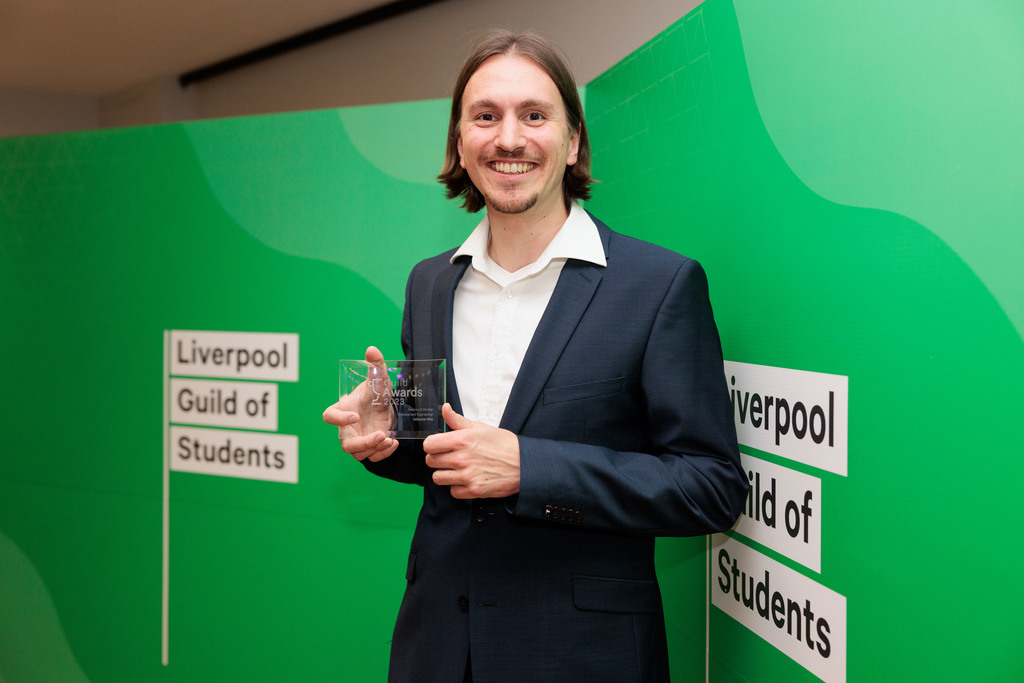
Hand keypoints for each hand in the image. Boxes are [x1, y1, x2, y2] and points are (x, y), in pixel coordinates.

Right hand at [322, 346, 398, 461]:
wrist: (386, 406)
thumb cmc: (376, 392)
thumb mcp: (378, 378)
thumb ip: (375, 365)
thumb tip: (372, 349)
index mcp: (342, 410)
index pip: (330, 417)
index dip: (339, 419)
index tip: (355, 416)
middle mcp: (346, 428)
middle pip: (346, 444)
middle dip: (363, 443)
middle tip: (381, 435)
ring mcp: (357, 439)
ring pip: (358, 454)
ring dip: (375, 449)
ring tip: (390, 439)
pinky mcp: (369, 448)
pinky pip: (371, 457)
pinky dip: (382, 454)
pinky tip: (394, 443)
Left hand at [423, 403, 519, 498]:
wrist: (524, 464)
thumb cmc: (505, 445)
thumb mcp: (481, 427)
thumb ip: (458, 420)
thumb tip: (445, 409)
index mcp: (462, 440)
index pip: (429, 445)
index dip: (432, 445)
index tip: (438, 446)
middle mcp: (462, 459)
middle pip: (431, 461)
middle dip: (438, 459)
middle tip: (449, 457)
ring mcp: (467, 476)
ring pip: (438, 478)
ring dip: (445, 474)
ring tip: (457, 469)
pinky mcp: (473, 491)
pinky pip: (452, 491)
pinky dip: (458, 487)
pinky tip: (467, 479)